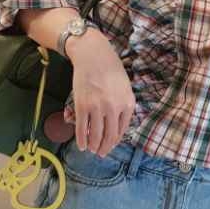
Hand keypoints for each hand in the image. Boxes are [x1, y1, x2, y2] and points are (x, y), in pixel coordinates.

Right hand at [67, 30, 135, 156]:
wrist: (93, 55)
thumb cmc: (110, 69)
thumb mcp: (125, 88)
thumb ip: (123, 106)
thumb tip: (117, 128)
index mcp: (128, 104)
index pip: (121, 131)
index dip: (114, 141)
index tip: (110, 146)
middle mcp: (114, 108)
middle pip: (109, 136)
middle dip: (104, 148)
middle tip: (101, 153)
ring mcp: (97, 107)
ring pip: (95, 135)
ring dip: (93, 146)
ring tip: (91, 150)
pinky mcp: (82, 105)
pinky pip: (82, 128)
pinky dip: (81, 139)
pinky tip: (81, 145)